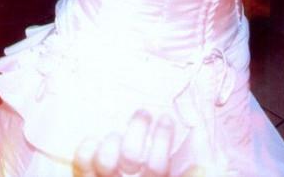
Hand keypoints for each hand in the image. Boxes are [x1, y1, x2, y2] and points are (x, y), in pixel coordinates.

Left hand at [72, 112, 201, 176]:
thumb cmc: (148, 171)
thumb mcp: (171, 170)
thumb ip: (184, 167)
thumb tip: (201, 151)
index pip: (157, 165)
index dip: (161, 140)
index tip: (165, 117)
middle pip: (131, 156)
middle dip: (136, 128)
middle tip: (143, 112)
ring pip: (105, 160)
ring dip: (111, 139)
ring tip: (117, 132)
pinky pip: (82, 161)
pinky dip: (87, 146)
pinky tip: (94, 139)